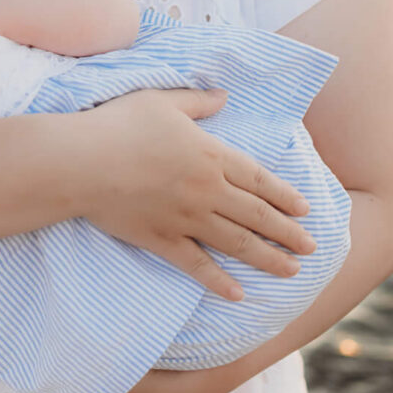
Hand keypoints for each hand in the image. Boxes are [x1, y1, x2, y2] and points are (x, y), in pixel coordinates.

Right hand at [73, 88, 315, 301]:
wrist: (80, 162)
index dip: (285, 196)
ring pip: (236, 243)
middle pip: (257, 215)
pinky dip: (218, 282)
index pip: (258, 179)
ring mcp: (185, 219)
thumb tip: (224, 97)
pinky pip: (196, 265)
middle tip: (312, 248)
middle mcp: (206, 190)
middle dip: (288, 233)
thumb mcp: (161, 101)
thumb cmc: (117, 125)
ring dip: (267, 259)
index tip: (306, 211)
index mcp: (210, 154)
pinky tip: (237, 295)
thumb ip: (197, 101)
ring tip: (291, 272)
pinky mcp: (160, 240)